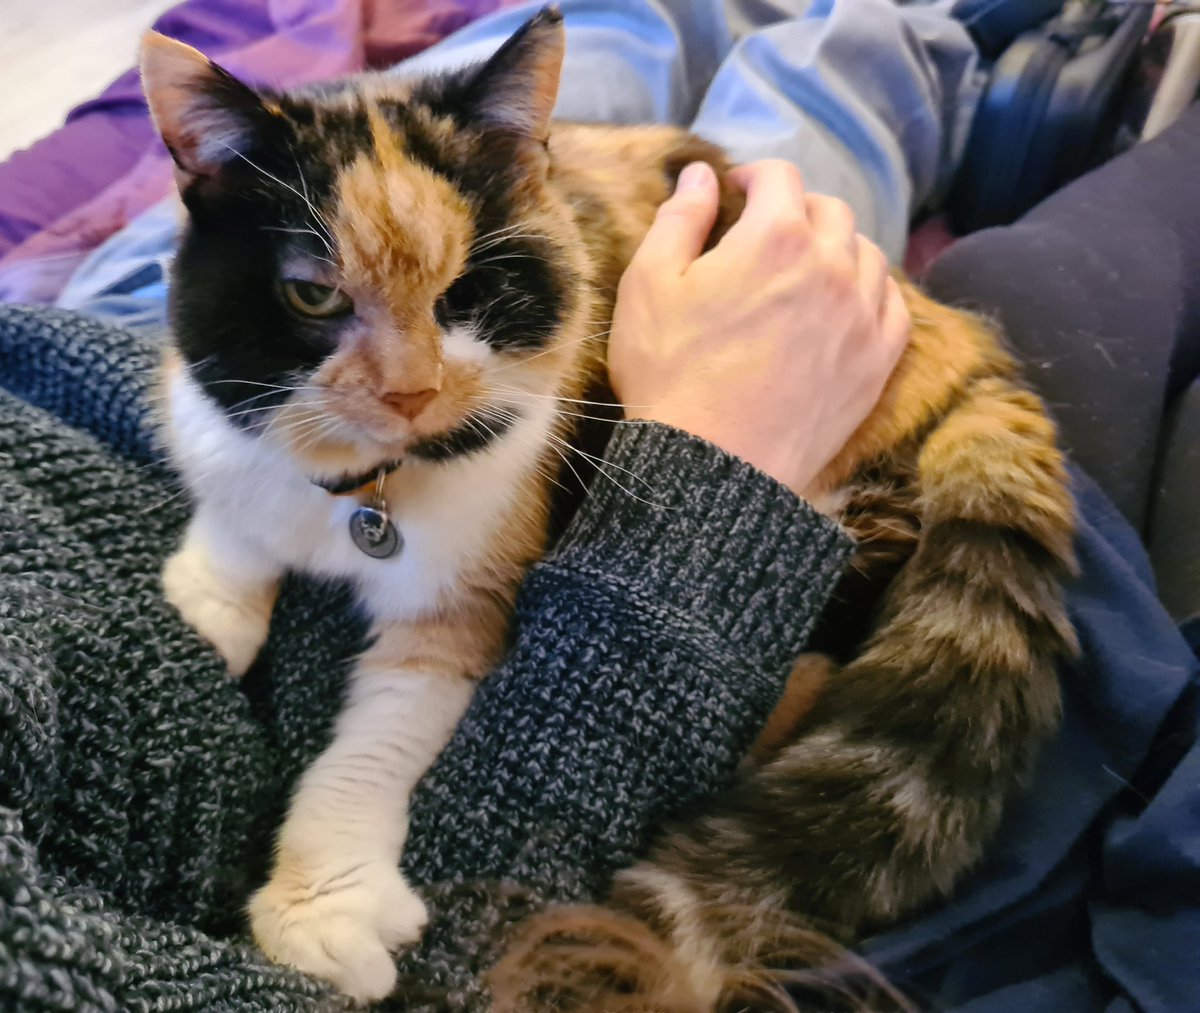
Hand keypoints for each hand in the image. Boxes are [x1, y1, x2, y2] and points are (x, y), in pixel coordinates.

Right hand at [608, 159, 909, 498]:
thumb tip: (702, 174)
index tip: (735, 192)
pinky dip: (872, 292)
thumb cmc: (671, 374)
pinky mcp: (877, 362)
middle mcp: (832, 264)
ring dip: (837, 247)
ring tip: (807, 269)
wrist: (714, 466)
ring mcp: (862, 315)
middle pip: (829, 210)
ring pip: (867, 253)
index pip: (779, 176)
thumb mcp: (649, 286)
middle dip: (796, 209)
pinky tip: (848, 304)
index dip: (753, 175)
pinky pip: (893, 306)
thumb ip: (680, 218)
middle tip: (767, 232)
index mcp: (776, 235)